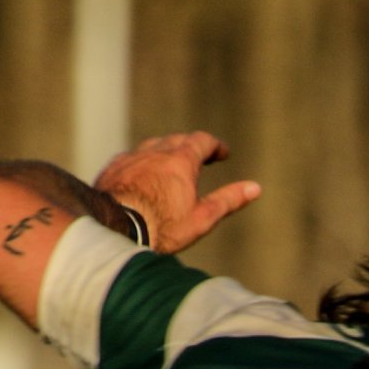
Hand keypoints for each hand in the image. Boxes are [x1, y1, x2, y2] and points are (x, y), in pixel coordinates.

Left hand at [94, 131, 260, 253]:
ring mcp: (132, 157)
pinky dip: (141, 163)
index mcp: (181, 160)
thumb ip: (228, 200)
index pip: (202, 141)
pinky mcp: (113, 167)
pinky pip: (131, 159)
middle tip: (199, 156)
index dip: (215, 146)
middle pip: (177, 139)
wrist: (115, 229)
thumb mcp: (201, 218)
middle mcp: (156, 150)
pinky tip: (140, 176)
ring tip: (169, 164)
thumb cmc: (162, 227)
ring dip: (164, 152)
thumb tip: (255, 188)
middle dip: (191, 146)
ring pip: (152, 146)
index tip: (222, 153)